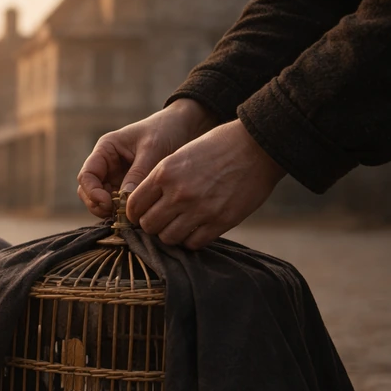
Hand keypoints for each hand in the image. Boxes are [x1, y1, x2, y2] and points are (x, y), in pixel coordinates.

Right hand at [77, 99, 216, 218]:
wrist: (184, 127)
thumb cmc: (166, 130)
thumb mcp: (152, 149)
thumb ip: (138, 174)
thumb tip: (125, 200)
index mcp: (105, 150)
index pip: (86, 176)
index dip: (92, 192)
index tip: (108, 203)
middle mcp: (106, 165)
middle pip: (88, 192)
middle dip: (98, 205)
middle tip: (117, 214)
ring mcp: (116, 178)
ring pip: (101, 202)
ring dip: (110, 211)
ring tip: (129, 216)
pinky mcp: (127, 188)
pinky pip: (118, 205)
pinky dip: (123, 212)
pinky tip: (137, 215)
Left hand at [127, 120, 285, 249]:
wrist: (257, 146)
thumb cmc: (217, 147)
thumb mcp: (180, 155)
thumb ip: (160, 180)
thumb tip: (142, 205)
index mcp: (164, 173)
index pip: (133, 206)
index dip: (135, 213)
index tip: (142, 213)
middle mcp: (178, 194)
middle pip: (148, 226)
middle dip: (152, 225)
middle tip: (162, 219)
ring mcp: (200, 210)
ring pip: (168, 238)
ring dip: (171, 234)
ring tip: (179, 223)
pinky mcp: (220, 221)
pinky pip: (193, 243)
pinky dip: (191, 239)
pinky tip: (196, 228)